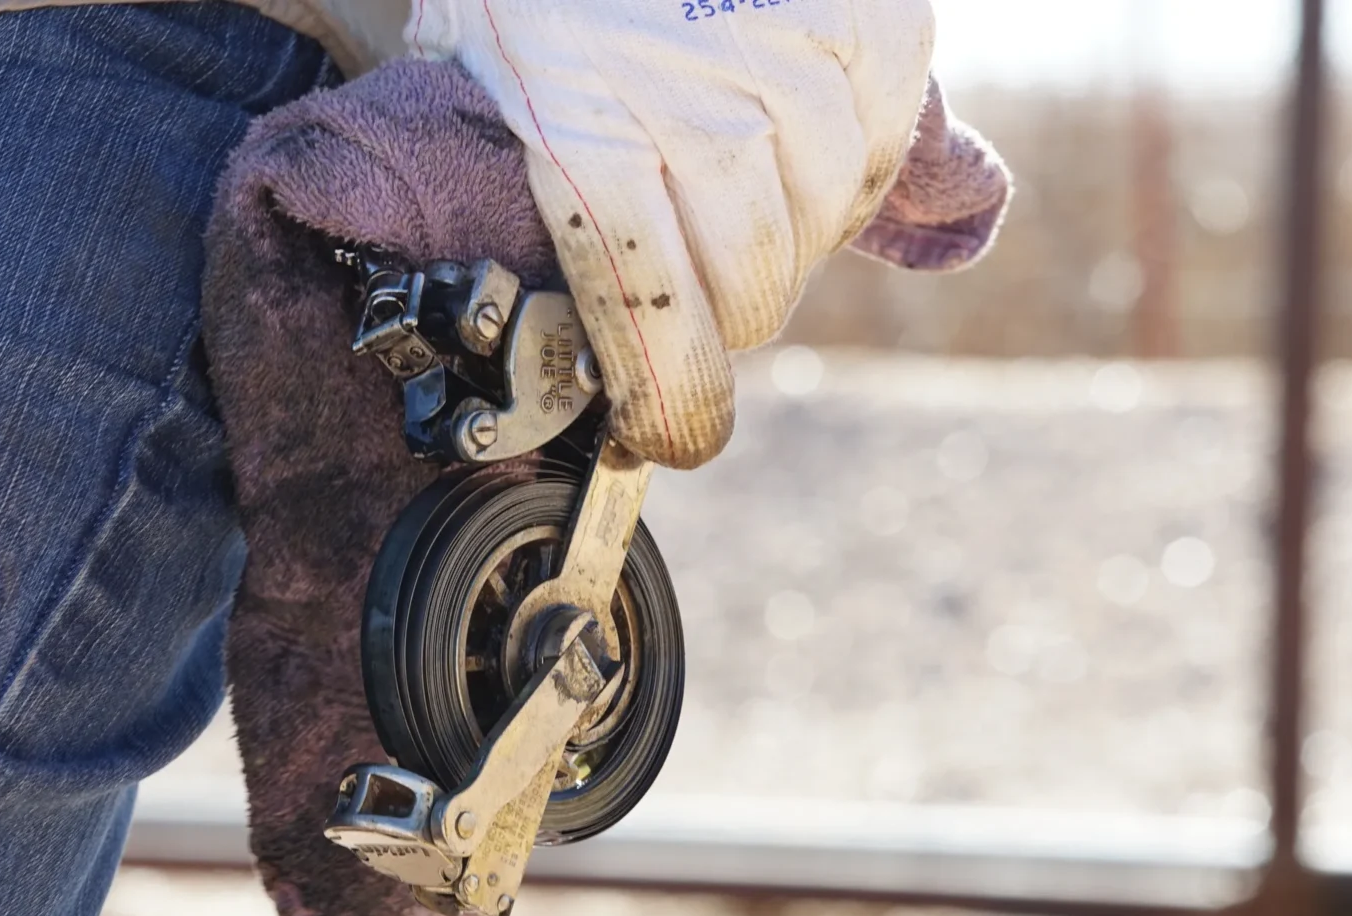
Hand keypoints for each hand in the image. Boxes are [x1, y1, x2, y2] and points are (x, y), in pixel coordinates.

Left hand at [410, 0, 936, 467]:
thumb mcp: (472, 61)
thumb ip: (507, 170)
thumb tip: (533, 277)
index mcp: (583, 132)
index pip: (650, 317)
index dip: (672, 402)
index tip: (672, 438)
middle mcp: (696, 105)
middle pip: (752, 291)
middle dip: (724, 325)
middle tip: (697, 311)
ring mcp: (795, 60)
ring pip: (820, 227)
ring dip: (785, 245)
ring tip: (740, 212)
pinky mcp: (874, 21)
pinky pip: (879, 148)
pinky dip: (845, 170)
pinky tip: (798, 149)